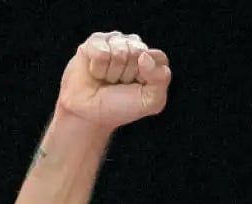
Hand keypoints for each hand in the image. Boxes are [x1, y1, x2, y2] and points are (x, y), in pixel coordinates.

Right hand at [56, 31, 171, 131]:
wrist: (91, 114)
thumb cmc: (121, 106)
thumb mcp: (151, 101)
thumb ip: (161, 79)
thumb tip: (144, 56)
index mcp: (152, 59)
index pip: (159, 57)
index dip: (147, 76)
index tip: (139, 87)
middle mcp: (134, 46)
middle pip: (138, 52)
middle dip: (128, 74)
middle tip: (120, 83)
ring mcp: (115, 41)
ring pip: (119, 51)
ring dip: (112, 72)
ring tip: (108, 79)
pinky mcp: (94, 42)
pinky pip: (101, 52)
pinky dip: (98, 68)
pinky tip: (96, 72)